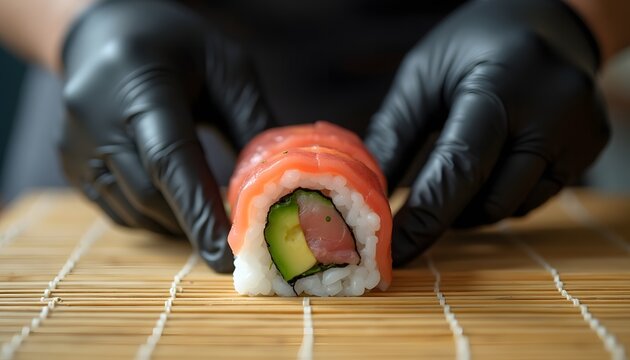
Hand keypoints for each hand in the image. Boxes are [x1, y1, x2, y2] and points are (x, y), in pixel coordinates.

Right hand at [60, 0, 273, 271]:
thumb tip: (277, 179)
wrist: (106, 33)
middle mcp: (95, 117)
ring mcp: (76, 143)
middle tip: (232, 241)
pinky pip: (116, 207)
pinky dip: (151, 217)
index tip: (225, 256)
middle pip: (149, 192)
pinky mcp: (71, 161)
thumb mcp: (226, 66)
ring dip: (174, 224)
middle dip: (193, 224)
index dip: (198, 211)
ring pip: (131, 207)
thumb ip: (251, 119)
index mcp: (138, 85)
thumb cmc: (177, 44)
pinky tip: (176, 208)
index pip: (169, 159)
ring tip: (208, 222)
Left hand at [365, 0, 608, 265]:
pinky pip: (535, 198)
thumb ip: (396, 135)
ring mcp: (580, 133)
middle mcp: (551, 114)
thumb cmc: (473, 45)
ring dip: (472, 207)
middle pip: (490, 200)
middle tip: (415, 215)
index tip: (390, 255)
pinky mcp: (591, 146)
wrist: (546, 22)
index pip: (460, 169)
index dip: (423, 219)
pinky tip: (492, 166)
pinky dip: (502, 196)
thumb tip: (367, 196)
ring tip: (456, 174)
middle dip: (445, 216)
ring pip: (512, 207)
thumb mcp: (423, 75)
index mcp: (500, 88)